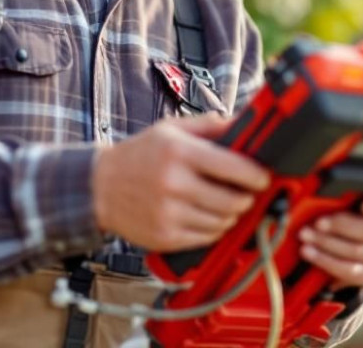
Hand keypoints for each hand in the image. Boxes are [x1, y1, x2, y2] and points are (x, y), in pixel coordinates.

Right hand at [92, 114, 270, 251]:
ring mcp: (168, 213)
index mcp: (178, 152)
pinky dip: (214, 228)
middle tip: (244, 191)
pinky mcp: (165, 237)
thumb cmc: (139, 155)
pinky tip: (205, 216)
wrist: (99, 186)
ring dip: (230, 214)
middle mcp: (173, 184)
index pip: (233, 167)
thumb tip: (246, 124)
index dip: (256, 175)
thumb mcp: (171, 130)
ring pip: (223, 221)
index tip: (263, 176)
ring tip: (222, 202)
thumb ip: (211, 126)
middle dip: (246, 197)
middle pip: (233, 200)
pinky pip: (207, 238)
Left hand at [299, 190, 362, 289]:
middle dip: (340, 226)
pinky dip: (328, 263)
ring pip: (359, 253)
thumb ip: (350, 190)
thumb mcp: (356, 192)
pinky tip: (312, 254)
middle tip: (317, 223)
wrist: (355, 232)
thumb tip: (327, 190)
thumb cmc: (354, 203)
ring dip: (328, 245)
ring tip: (306, 237)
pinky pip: (353, 273)